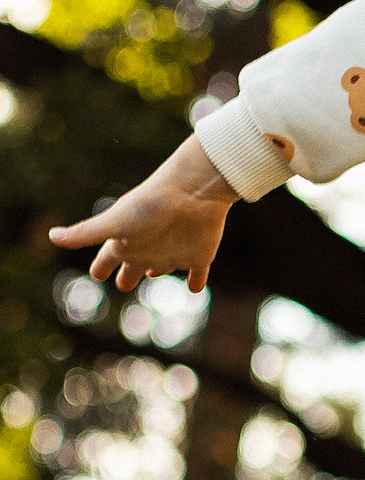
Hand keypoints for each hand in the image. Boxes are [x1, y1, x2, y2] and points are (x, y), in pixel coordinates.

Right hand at [52, 134, 236, 292]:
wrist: (193, 192)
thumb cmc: (150, 205)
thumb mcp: (115, 222)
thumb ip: (86, 232)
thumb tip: (51, 235)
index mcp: (127, 242)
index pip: (108, 258)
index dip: (101, 267)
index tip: (96, 274)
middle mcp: (149, 248)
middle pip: (134, 267)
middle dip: (127, 276)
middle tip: (122, 283)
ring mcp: (174, 252)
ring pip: (163, 268)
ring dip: (158, 272)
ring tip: (153, 274)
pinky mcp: (199, 255)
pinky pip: (197, 274)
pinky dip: (196, 283)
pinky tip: (195, 288)